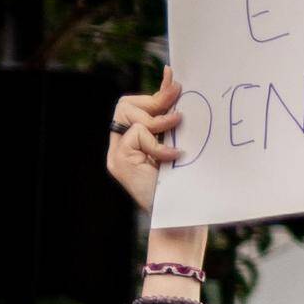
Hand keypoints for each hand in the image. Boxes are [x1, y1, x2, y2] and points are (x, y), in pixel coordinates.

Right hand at [106, 72, 185, 211]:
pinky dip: (160, 146)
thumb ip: (173, 122)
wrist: (179, 222)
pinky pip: (139, 135)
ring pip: (130, 116)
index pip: (134, 106)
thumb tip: (174, 81)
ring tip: (177, 141)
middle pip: (125, 104)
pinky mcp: (119, 163)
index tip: (175, 81)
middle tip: (178, 116)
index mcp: (134, 142)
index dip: (155, 93)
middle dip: (154, 104)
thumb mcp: (179, 145)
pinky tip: (176, 158)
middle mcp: (120, 147)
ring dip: (158, 124)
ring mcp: (117, 155)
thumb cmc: (186, 186)